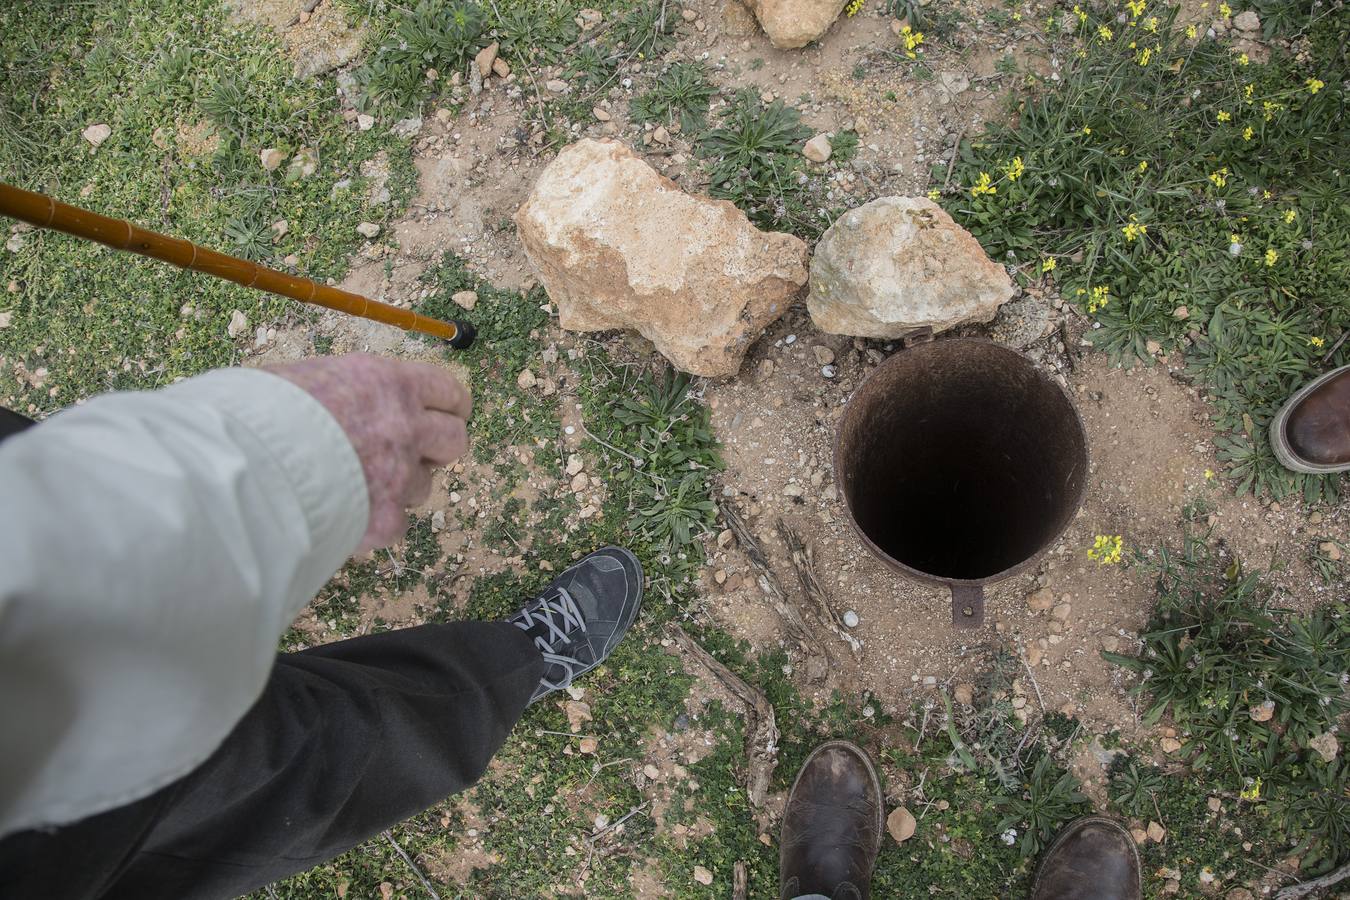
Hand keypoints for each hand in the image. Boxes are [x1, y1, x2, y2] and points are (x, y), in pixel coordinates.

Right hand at [266, 353, 470, 552]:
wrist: (237, 467)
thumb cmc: (253, 414)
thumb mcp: (302, 378)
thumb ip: (342, 390)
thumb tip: (347, 399)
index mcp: (386, 383)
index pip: (447, 390)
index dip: (452, 405)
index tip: (450, 413)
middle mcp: (403, 426)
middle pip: (455, 439)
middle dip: (440, 448)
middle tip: (419, 453)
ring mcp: (398, 475)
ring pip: (423, 486)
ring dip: (400, 487)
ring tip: (355, 484)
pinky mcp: (384, 519)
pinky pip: (395, 524)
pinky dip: (374, 523)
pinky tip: (342, 513)